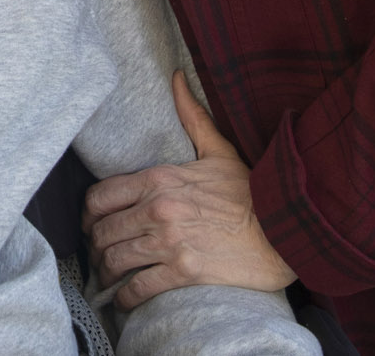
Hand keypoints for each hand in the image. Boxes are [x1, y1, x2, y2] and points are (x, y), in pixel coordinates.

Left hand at [86, 72, 297, 308]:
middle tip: (98, 253)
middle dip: (95, 245)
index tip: (91, 223)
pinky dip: (125, 296)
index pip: (100, 196)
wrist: (285, 230)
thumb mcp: (219, 150)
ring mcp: (170, 241)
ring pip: (114, 258)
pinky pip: (138, 287)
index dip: (89, 214)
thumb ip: (191, 117)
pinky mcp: (184, 271)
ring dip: (106, 270)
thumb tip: (175, 77)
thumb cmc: (252, 191)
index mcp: (159, 179)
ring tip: (109, 275)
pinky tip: (124, 298)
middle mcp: (158, 209)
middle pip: (102, 231)